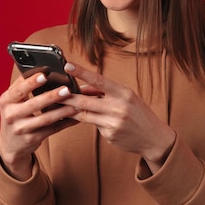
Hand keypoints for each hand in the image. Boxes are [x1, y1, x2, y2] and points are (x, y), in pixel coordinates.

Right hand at [0, 72, 77, 179]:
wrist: (10, 144)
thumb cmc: (15, 114)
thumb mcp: (12, 100)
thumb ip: (23, 84)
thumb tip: (41, 67)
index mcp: (6, 101)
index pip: (19, 90)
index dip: (32, 83)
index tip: (45, 75)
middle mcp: (11, 115)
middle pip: (34, 104)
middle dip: (52, 96)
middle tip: (67, 89)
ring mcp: (21, 129)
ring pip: (45, 119)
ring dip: (63, 110)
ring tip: (77, 103)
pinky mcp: (32, 139)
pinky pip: (52, 129)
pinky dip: (65, 122)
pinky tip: (76, 116)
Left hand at [61, 63, 175, 172]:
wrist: (154, 138)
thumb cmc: (139, 113)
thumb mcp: (127, 97)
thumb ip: (106, 92)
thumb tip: (82, 88)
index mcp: (124, 93)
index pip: (99, 80)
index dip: (82, 73)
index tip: (67, 66)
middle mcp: (118, 107)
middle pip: (85, 101)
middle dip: (66, 97)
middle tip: (51, 92)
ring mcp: (113, 123)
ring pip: (85, 115)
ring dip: (69, 110)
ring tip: (56, 105)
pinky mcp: (109, 135)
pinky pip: (93, 126)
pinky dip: (88, 121)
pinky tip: (86, 119)